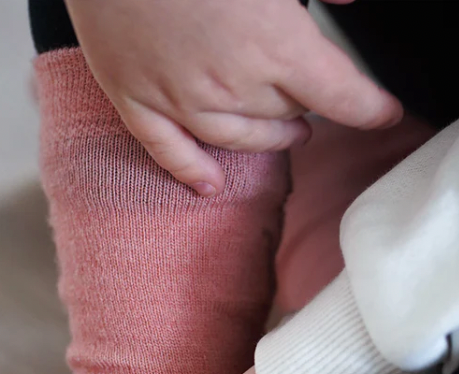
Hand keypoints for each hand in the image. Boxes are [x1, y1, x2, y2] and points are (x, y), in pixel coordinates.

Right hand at [65, 0, 401, 194]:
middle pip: (286, 115)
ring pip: (236, 140)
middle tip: (315, 99)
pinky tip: (209, 187)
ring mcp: (177, 99)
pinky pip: (167, 152)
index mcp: (271, 42)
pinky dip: (190, 172)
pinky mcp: (135, 100)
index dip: (368, 108)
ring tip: (286, 136)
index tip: (384, 114)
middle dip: (308, 108)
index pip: (338, 93)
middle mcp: (229, 84)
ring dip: (267, 141)